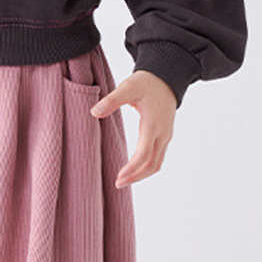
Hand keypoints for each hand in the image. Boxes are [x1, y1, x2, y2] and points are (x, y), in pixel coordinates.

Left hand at [91, 70, 176, 186]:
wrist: (167, 77)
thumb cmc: (146, 82)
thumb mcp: (128, 87)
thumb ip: (111, 100)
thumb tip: (94, 112)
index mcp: (153, 124)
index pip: (144, 154)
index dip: (132, 168)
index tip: (119, 177)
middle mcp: (163, 133)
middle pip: (152, 164)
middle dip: (136, 176)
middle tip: (118, 183)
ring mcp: (166, 136)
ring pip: (157, 163)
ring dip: (142, 175)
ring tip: (124, 180)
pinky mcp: (165, 135)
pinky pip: (158, 157)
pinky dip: (147, 167)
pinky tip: (134, 169)